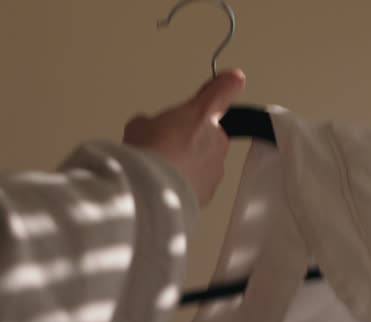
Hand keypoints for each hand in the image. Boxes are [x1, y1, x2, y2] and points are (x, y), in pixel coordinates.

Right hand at [123, 70, 247, 206]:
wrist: (151, 190)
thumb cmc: (148, 152)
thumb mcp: (139, 126)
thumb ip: (151, 123)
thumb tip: (147, 128)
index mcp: (202, 113)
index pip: (224, 90)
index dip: (226, 85)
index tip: (231, 80)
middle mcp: (216, 139)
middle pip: (208, 134)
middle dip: (191, 139)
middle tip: (164, 146)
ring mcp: (215, 167)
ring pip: (204, 161)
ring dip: (188, 164)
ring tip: (161, 171)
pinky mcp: (210, 193)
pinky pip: (198, 184)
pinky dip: (186, 185)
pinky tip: (165, 187)